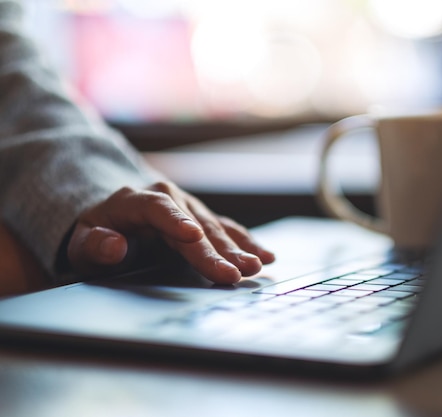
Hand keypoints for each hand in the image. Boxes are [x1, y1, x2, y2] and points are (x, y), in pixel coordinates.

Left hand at [66, 182, 274, 283]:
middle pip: (196, 225)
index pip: (158, 208)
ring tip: (256, 266)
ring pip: (216, 228)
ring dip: (238, 248)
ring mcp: (190, 209)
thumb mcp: (82, 242)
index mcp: (137, 201)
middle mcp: (170, 199)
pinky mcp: (204, 220)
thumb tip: (114, 245)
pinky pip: (228, 230)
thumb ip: (95, 245)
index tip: (193, 237)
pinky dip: (246, 243)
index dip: (175, 221)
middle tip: (236, 272)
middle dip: (217, 250)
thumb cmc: (97, 234)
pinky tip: (265, 256)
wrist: (115, 217)